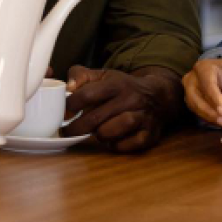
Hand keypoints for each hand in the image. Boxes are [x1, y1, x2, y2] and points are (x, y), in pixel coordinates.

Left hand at [65, 65, 181, 152]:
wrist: (157, 95)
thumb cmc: (122, 87)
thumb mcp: (102, 75)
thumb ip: (80, 76)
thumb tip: (68, 87)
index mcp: (116, 84)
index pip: (86, 95)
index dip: (70, 106)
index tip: (64, 113)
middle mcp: (130, 99)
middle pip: (96, 118)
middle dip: (77, 128)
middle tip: (68, 131)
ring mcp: (142, 117)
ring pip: (115, 130)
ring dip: (101, 135)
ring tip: (96, 133)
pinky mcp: (150, 134)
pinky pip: (131, 144)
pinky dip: (118, 145)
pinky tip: (112, 140)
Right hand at [182, 58, 221, 126]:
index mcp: (203, 68)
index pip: (207, 84)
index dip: (215, 99)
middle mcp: (191, 79)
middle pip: (195, 98)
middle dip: (210, 112)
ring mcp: (188, 90)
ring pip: (194, 106)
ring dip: (210, 117)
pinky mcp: (191, 101)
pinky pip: (197, 111)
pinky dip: (209, 118)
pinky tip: (221, 121)